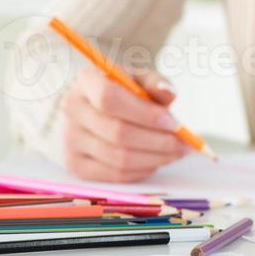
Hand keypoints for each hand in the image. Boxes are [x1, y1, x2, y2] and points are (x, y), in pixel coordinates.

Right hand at [60, 65, 187, 181]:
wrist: (95, 109)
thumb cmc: (125, 92)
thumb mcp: (141, 80)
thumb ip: (157, 83)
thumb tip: (168, 92)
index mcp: (86, 81)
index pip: (109, 98)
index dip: (144, 113)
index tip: (173, 122)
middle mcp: (71, 109)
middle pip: (117, 132)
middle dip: (158, 141)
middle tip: (184, 144)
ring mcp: (69, 140)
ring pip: (118, 158)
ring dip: (155, 158)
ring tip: (176, 152)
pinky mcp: (74, 164)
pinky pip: (114, 175)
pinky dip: (142, 170)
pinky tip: (157, 160)